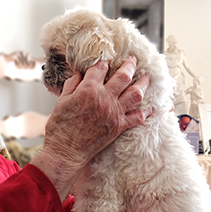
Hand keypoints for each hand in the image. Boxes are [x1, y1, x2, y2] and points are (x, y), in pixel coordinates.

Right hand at [31, 56, 149, 199]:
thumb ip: (72, 84)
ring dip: (143, 83)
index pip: (100, 68)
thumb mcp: (62, 100)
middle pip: (123, 76)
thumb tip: (79, 74)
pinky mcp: (119, 127)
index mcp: (88, 90)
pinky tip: (150, 107)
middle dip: (130, 65)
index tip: (106, 60)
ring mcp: (114, 113)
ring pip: (135, 93)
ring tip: (147, 77)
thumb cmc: (60, 128)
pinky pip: (137, 117)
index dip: (103, 62)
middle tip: (133, 60)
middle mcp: (105, 98)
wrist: (66, 151)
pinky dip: (145, 111)